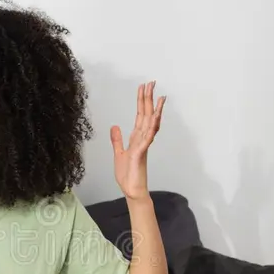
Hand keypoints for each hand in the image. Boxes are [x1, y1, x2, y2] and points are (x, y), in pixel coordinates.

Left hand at [110, 81, 164, 199]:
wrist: (131, 190)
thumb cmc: (127, 175)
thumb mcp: (118, 154)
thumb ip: (117, 140)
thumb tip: (115, 126)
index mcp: (136, 138)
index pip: (140, 116)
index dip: (141, 101)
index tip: (143, 88)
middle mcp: (142, 139)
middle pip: (146, 115)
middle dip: (148, 99)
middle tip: (151, 82)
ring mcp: (143, 145)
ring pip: (151, 123)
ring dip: (154, 109)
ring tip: (158, 95)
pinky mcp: (141, 153)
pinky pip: (148, 137)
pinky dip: (152, 127)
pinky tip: (155, 117)